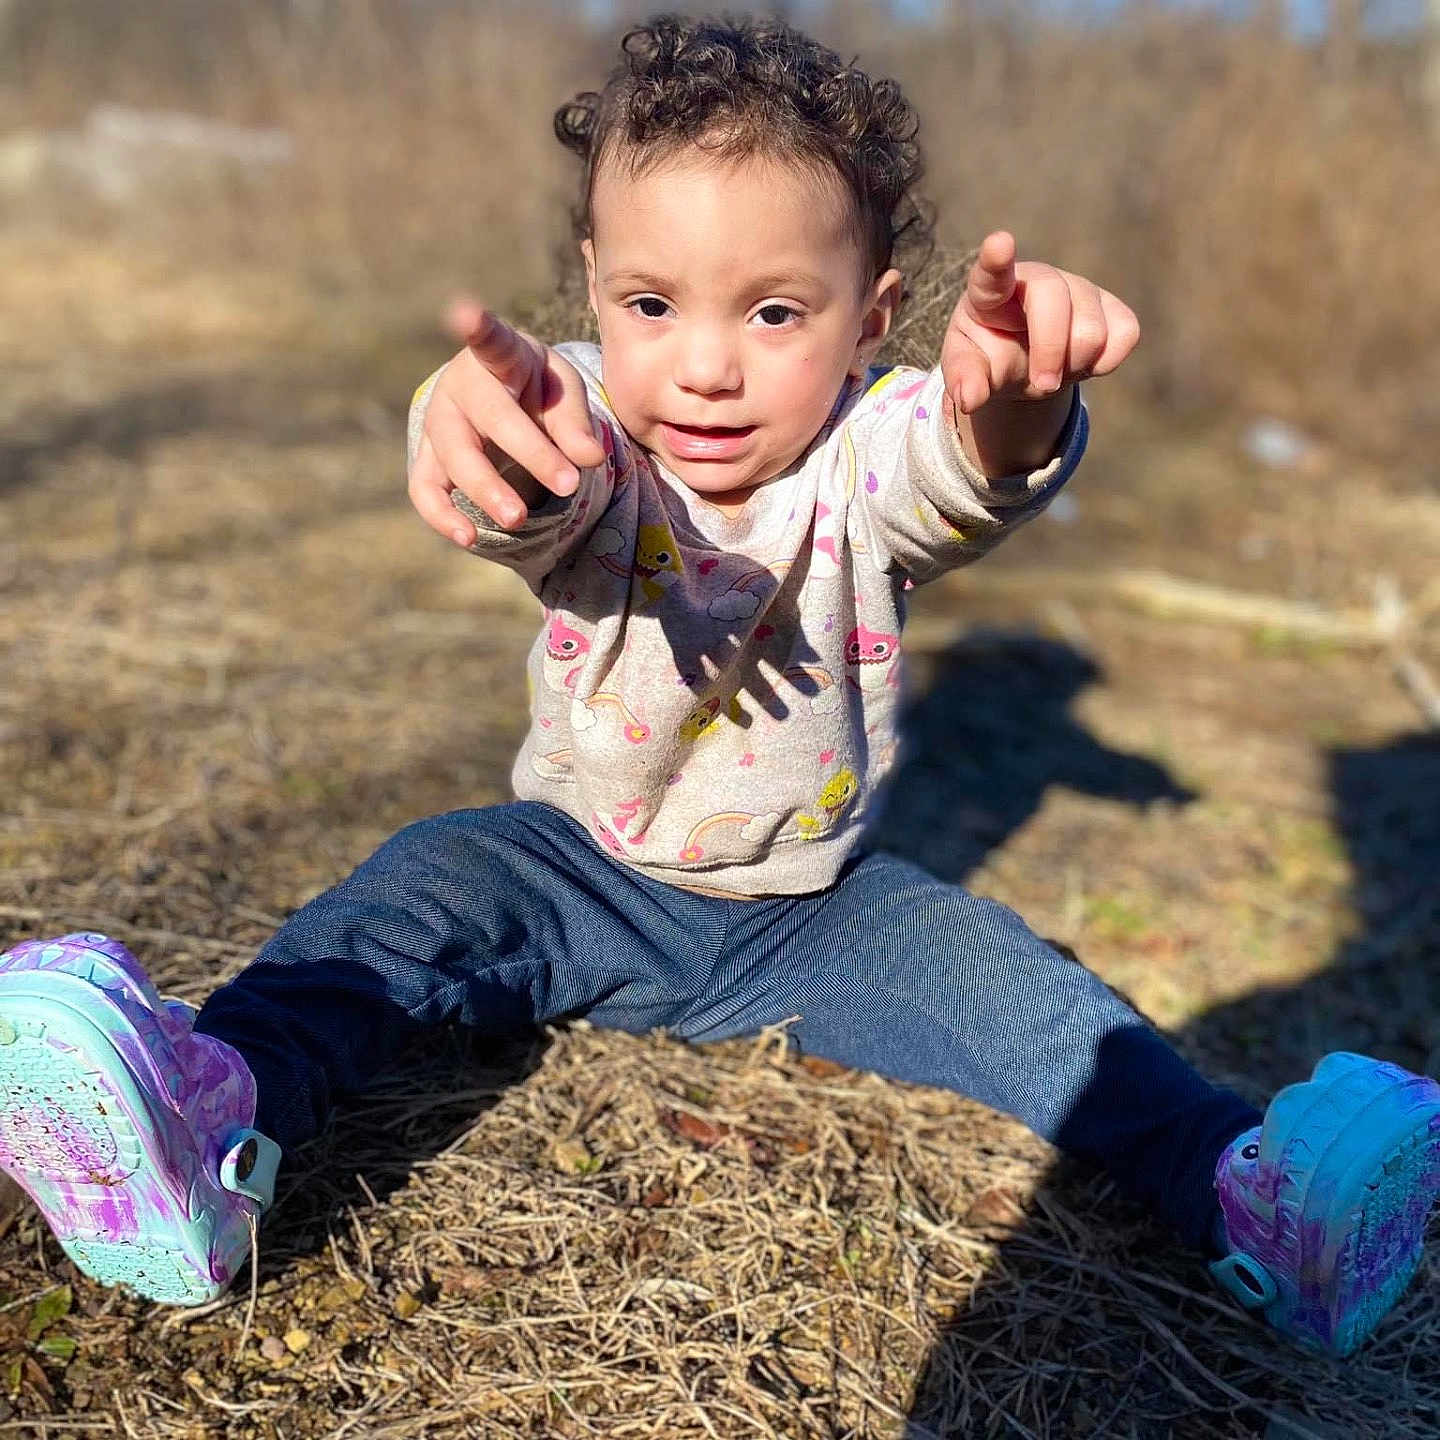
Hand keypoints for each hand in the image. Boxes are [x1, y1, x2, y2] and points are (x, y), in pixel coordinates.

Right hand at [408, 299, 605, 542]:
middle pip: (487, 419)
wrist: (504, 401)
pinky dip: (442, 517)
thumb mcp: (563, 392)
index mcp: (498, 356)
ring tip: (519, 520)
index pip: (490, 340)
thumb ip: (576, 421)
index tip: (464, 313)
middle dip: (529, 453)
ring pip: (454, 458)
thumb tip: (589, 459)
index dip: (477, 326)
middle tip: (568, 486)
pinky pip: (425, 490)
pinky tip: (469, 540)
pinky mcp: (430, 460)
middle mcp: (460, 386)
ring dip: (485, 490)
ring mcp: (440, 424)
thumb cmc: (537, 388)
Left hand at [941, 231, 1138, 415]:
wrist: (1026, 364)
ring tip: (1054, 369)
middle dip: (1050, 354)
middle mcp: (1039, 279)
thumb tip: (969, 399)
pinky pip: (1125, 336)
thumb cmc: (991, 357)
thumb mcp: (969, 369)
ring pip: (1092, 332)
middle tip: (1042, 384)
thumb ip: (964, 380)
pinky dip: (1103, 364)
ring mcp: (1079, 288)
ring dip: (1073, 366)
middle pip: (1054, 303)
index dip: (996, 258)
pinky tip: (1081, 362)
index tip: (999, 244)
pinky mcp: (1113, 306)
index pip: (991, 272)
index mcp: (991, 291)